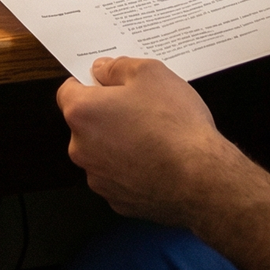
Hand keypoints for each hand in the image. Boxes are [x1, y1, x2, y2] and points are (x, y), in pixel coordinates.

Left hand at [57, 56, 243, 227]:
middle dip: (107, 114)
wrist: (201, 179)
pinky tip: (158, 161)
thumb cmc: (174, 123)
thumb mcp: (150, 73)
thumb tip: (102, 70)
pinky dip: (132, 168)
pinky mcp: (118, 202)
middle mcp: (81, 149)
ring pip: (103, 152)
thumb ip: (118, 67)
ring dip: (119, 142)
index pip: (69, 91)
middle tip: (141, 108)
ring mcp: (99, 179)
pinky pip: (119, 177)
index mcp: (82, 113)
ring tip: (155, 136)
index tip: (111, 82)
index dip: (90, 83)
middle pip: (86, 124)